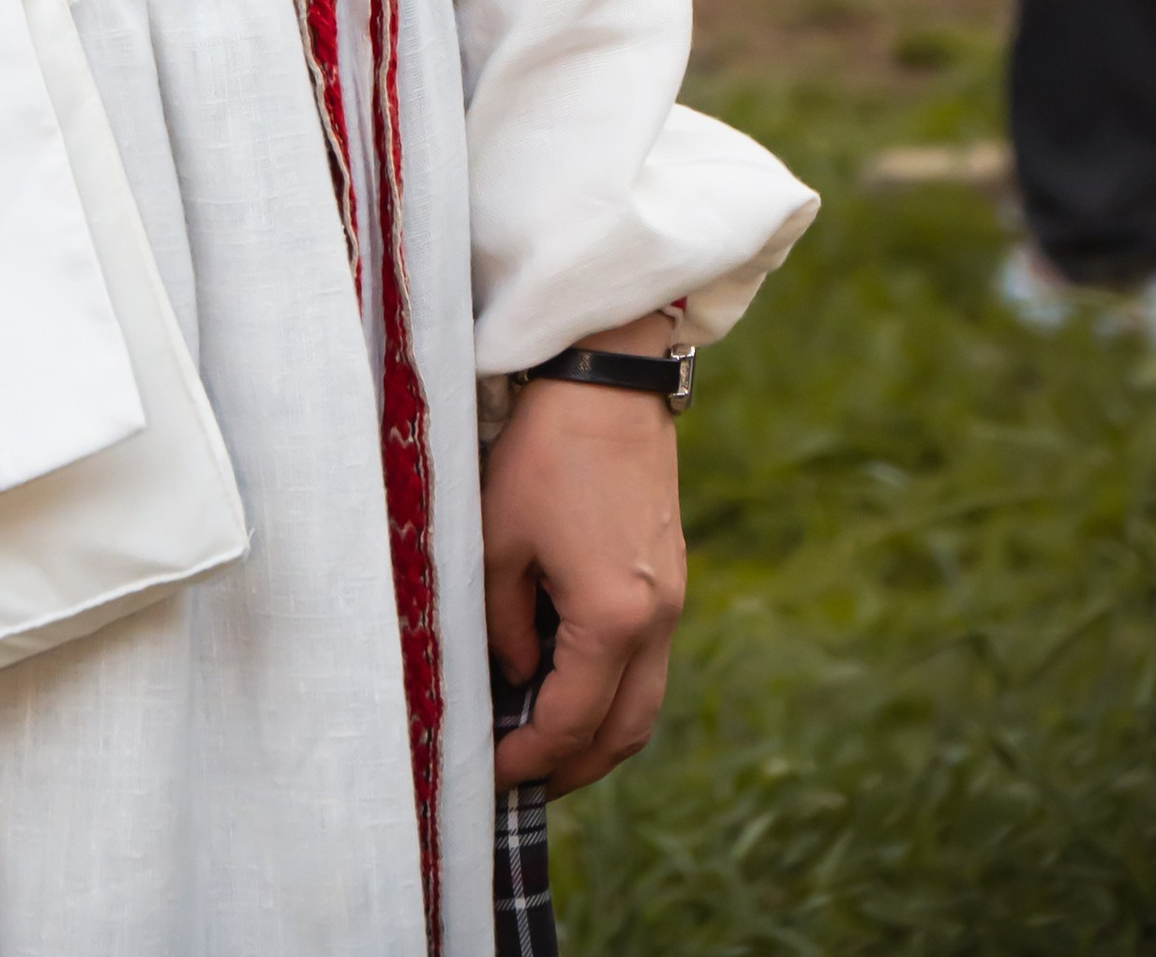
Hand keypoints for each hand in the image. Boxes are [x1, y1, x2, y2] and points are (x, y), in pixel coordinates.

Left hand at [481, 347, 685, 795]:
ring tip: (545, 743)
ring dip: (599, 733)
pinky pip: (647, 660)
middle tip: (524, 782)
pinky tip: (567, 679)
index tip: (490, 774)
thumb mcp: (498, 540)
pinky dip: (611, 688)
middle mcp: (656, 619)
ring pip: (644, 700)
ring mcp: (671, 600)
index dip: (527, 757)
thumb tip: (518, 676)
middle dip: (574, 768)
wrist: (608, 380)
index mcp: (612, 616)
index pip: (570, 720)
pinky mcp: (669, 576)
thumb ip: (502, 623)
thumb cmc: (543, 452)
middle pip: (625, 731)